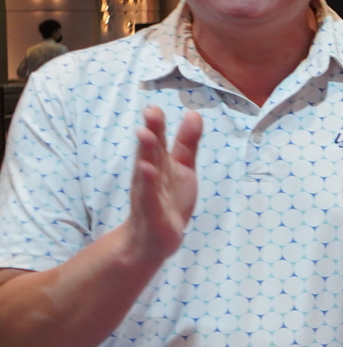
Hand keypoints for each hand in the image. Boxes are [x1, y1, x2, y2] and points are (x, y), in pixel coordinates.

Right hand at [123, 107, 202, 263]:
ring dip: (146, 153)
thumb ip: (187, 143)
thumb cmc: (168, 200)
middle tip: (151, 111)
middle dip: (152, 132)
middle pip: (152, 151)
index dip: (158, 125)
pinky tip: (147, 170)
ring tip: (146, 134)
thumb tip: (193, 114)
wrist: (154, 240)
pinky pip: (150, 196)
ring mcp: (149, 194)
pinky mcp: (152, 212)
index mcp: (159, 164)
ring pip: (147, 171)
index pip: (160, 142)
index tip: (155, 107)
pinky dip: (149, 183)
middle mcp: (151, 176)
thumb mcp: (182, 168)